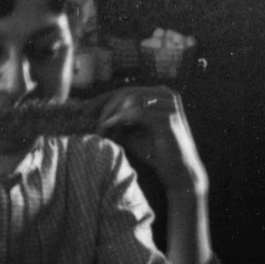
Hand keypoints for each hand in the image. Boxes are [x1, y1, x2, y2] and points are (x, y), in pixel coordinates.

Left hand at [100, 82, 211, 204]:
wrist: (180, 172)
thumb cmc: (156, 153)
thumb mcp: (133, 132)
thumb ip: (118, 121)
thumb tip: (92, 114)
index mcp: (159, 94)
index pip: (125, 90)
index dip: (103, 99)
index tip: (84, 110)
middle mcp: (165, 94)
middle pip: (126, 92)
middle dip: (104, 105)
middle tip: (88, 119)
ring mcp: (168, 104)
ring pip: (129, 99)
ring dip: (110, 112)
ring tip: (99, 128)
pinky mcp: (168, 117)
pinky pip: (137, 111)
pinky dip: (119, 118)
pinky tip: (108, 126)